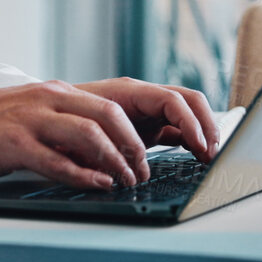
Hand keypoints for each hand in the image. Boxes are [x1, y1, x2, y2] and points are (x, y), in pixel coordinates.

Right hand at [0, 80, 152, 189]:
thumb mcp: (31, 111)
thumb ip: (62, 120)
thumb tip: (98, 145)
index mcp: (54, 92)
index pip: (108, 106)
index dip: (132, 133)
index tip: (141, 157)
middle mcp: (47, 100)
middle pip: (107, 116)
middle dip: (131, 146)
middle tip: (140, 170)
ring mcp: (31, 120)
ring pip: (88, 135)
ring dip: (113, 161)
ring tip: (124, 181)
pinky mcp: (15, 144)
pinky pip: (58, 161)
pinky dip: (83, 175)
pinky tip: (97, 184)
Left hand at [73, 77, 220, 162]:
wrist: (47, 118)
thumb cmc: (61, 123)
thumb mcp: (77, 136)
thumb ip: (100, 149)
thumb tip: (118, 169)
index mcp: (128, 92)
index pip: (172, 100)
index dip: (190, 123)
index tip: (201, 147)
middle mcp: (142, 97)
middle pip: (188, 102)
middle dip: (206, 125)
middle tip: (214, 155)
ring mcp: (147, 110)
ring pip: (187, 113)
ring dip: (202, 132)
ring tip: (209, 157)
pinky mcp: (148, 126)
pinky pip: (178, 129)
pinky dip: (191, 140)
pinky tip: (197, 157)